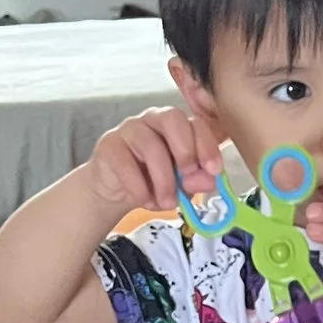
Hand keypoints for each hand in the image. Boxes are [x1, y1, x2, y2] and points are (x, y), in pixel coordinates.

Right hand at [86, 107, 222, 215]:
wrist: (116, 192)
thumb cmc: (153, 182)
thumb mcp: (181, 185)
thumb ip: (196, 180)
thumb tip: (209, 180)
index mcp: (177, 126)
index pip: (195, 123)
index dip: (207, 145)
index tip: (214, 170)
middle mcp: (153, 119)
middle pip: (172, 118)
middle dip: (185, 151)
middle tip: (187, 181)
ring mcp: (130, 129)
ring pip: (151, 145)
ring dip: (164, 180)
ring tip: (167, 203)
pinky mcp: (109, 145)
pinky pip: (126, 163)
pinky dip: (139, 187)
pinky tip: (145, 200)